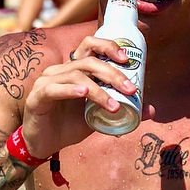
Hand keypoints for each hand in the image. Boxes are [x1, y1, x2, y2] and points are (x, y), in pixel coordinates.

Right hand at [21, 36, 137, 157]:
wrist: (45, 144)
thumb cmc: (70, 125)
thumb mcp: (100, 116)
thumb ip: (121, 109)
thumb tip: (151, 109)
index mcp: (75, 69)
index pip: (89, 46)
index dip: (108, 46)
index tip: (126, 59)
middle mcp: (61, 70)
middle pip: (89, 62)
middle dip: (113, 74)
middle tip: (131, 90)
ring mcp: (47, 82)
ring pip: (76, 75)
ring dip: (99, 90)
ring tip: (115, 106)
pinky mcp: (37, 97)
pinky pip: (54, 89)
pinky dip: (71, 89)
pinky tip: (84, 93)